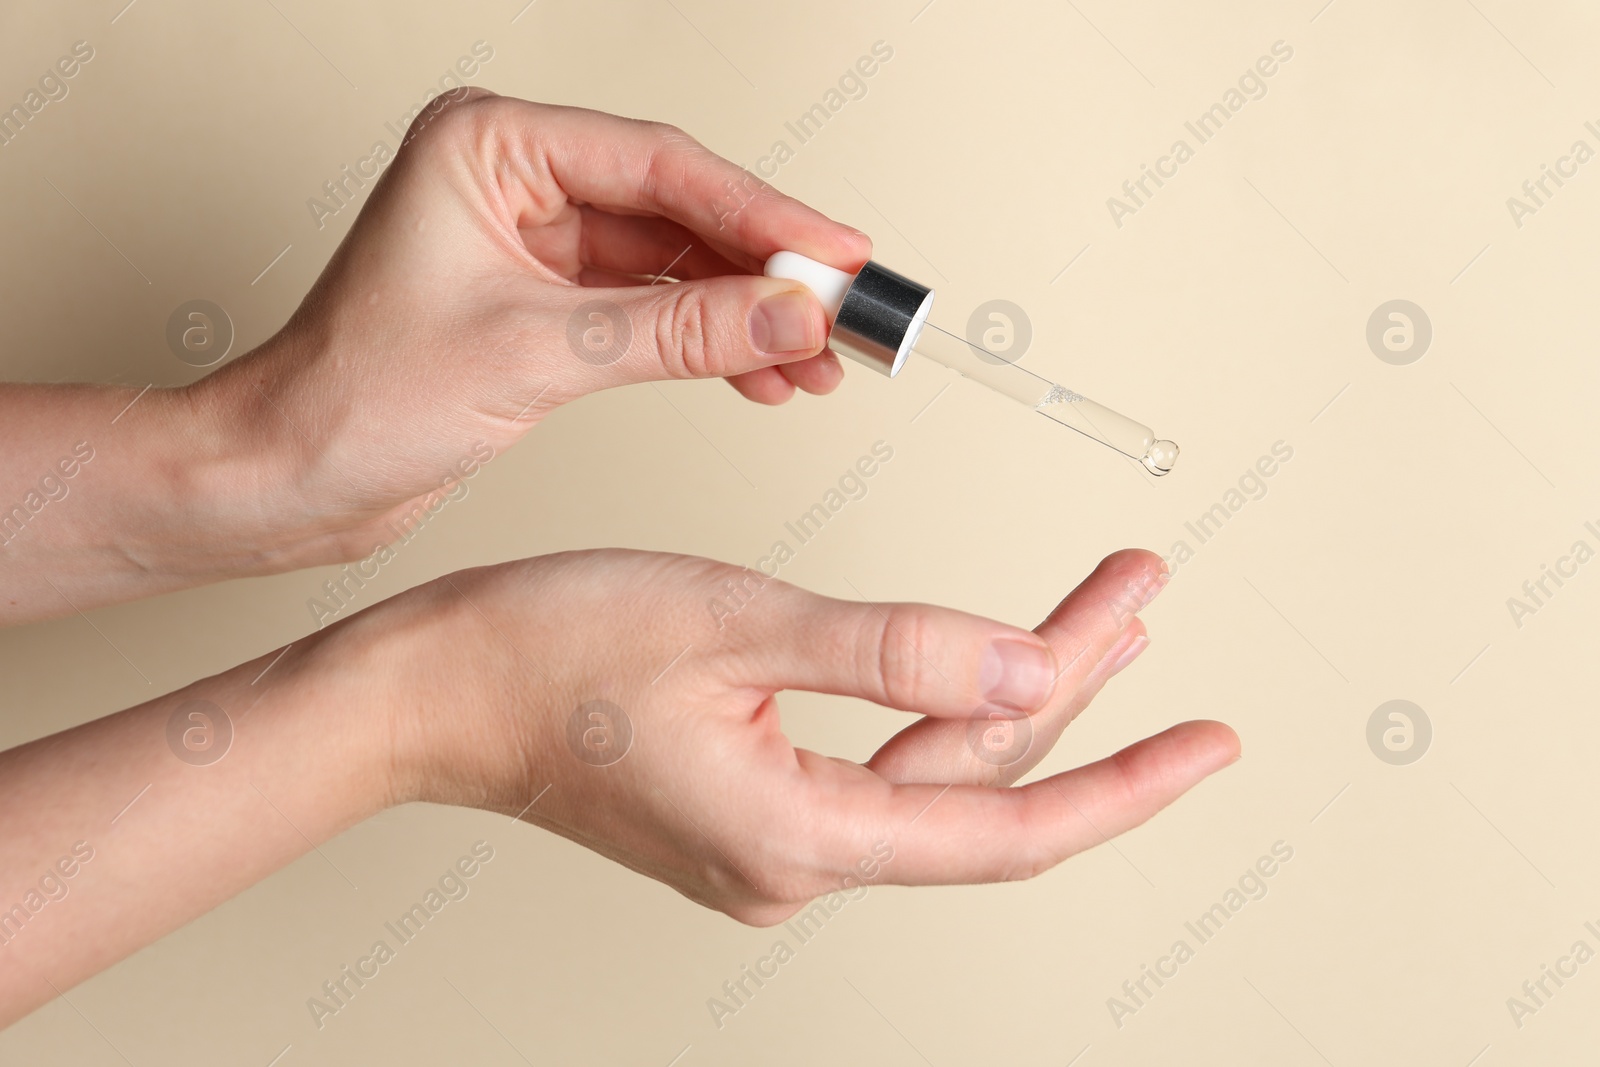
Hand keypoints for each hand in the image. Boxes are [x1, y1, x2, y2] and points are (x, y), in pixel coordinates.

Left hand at [195, 91, 867, 565]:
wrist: (292, 478)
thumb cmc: (357, 399)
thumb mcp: (538, 356)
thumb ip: (676, 333)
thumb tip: (787, 315)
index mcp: (490, 145)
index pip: (659, 165)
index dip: (761, 212)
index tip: (835, 254)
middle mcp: (515, 180)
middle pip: (678, 208)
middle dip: (764, 268)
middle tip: (844, 310)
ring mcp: (533, 241)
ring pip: (674, 263)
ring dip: (745, 313)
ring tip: (814, 360)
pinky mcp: (546, 302)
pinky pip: (653, 309)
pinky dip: (708, 342)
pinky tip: (760, 373)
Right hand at [355, 547, 1237, 923]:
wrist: (428, 690)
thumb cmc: (544, 651)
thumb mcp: (735, 622)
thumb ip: (896, 652)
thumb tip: (1030, 675)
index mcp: (798, 835)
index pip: (1007, 826)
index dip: (1123, 783)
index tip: (1210, 743)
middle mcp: (794, 860)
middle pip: (976, 780)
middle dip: (1068, 681)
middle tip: (1135, 589)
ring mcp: (770, 839)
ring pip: (930, 766)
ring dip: (1008, 688)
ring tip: (1094, 614)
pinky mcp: (750, 802)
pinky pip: (877, 761)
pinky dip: (937, 702)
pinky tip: (975, 657)